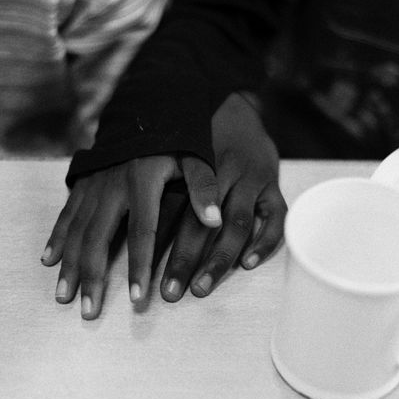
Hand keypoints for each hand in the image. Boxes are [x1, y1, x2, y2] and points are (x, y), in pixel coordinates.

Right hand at [42, 154, 222, 318]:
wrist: (144, 105)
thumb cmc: (176, 137)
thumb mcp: (196, 155)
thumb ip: (204, 186)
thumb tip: (215, 221)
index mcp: (142, 181)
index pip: (142, 232)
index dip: (140, 266)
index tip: (139, 299)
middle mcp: (112, 185)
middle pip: (97, 238)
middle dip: (92, 277)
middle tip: (89, 311)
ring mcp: (93, 185)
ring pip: (76, 230)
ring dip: (69, 265)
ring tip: (64, 296)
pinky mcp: (82, 182)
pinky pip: (65, 214)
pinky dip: (56, 237)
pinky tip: (48, 261)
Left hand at [159, 92, 286, 300]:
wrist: (233, 103)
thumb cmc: (194, 139)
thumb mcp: (171, 156)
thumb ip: (156, 191)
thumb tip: (122, 237)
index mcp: (191, 164)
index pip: (172, 212)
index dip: (156, 246)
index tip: (141, 279)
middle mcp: (222, 171)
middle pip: (202, 223)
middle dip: (185, 261)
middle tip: (170, 294)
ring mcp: (252, 177)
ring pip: (238, 223)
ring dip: (220, 259)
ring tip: (202, 288)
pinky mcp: (274, 184)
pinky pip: (276, 216)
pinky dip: (264, 241)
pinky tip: (248, 264)